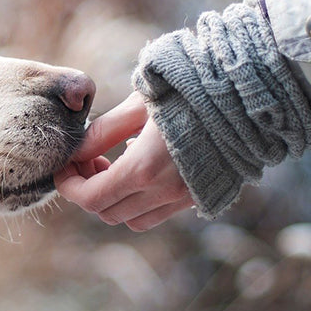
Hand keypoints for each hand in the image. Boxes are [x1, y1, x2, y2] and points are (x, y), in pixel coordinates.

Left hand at [54, 92, 194, 230]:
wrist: (247, 96)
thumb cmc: (189, 91)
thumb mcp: (138, 105)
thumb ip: (103, 132)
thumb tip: (76, 151)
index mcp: (144, 169)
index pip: (90, 198)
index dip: (68, 186)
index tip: (63, 167)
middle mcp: (164, 192)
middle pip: (107, 212)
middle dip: (87, 190)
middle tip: (87, 160)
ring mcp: (185, 198)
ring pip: (132, 219)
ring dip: (113, 199)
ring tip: (111, 164)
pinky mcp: (200, 196)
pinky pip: (158, 213)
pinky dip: (139, 201)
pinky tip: (140, 167)